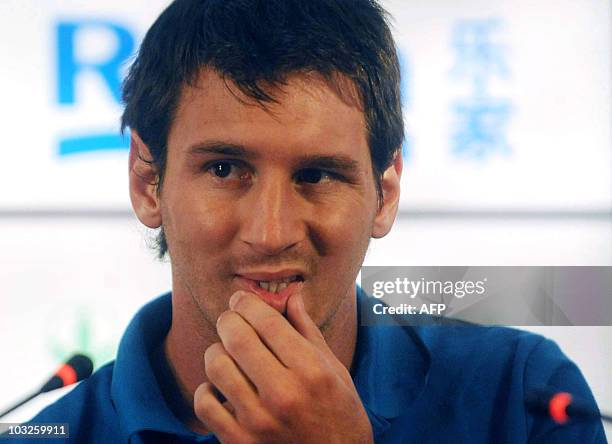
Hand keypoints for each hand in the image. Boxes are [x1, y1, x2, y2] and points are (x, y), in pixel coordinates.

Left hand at [193, 291, 372, 443]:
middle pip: (236, 336)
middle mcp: (284, 394)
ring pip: (216, 365)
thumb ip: (307, 330)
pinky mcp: (240, 443)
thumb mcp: (334, 368)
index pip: (266, 320)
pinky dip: (208, 389)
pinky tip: (222, 388)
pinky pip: (204, 403)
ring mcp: (259, 421)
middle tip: (231, 319)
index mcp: (311, 370)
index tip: (241, 299)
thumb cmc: (340, 413)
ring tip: (228, 354)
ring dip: (218, 351)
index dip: (247, 302)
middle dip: (229, 319)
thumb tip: (291, 295)